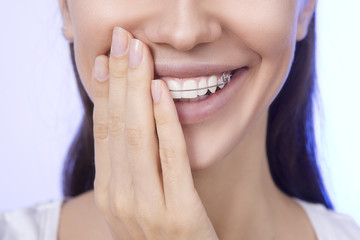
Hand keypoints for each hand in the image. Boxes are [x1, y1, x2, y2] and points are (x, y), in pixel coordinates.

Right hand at [91, 26, 218, 239]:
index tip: (107, 59)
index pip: (103, 131)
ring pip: (137, 136)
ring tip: (139, 53)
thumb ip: (128, 169)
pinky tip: (160, 91)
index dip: (104, 92)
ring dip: (137, 89)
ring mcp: (146, 207)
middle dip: (119, 79)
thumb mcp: (136, 203)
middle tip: (121, 41)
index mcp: (108, 193)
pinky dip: (164, 121)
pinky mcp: (178, 212)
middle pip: (116, 126)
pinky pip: (170, 156)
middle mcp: (119, 198)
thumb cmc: (161, 235)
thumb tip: (126, 125)